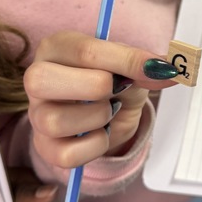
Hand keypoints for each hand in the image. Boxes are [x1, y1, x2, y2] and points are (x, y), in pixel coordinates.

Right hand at [24, 31, 177, 170]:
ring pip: (55, 120)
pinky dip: (95, 146)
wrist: (108, 117)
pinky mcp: (45, 147)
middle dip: (95, 88)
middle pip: (43, 80)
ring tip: (109, 111)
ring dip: (97, 118)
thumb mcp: (131, 68)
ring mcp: (37, 115)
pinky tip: (102, 133)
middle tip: (117, 90)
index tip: (160, 68)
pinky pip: (66, 154)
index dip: (126, 60)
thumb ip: (143, 67)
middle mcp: (36, 78)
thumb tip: (166, 71)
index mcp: (56, 47)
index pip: (84, 51)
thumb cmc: (114, 82)